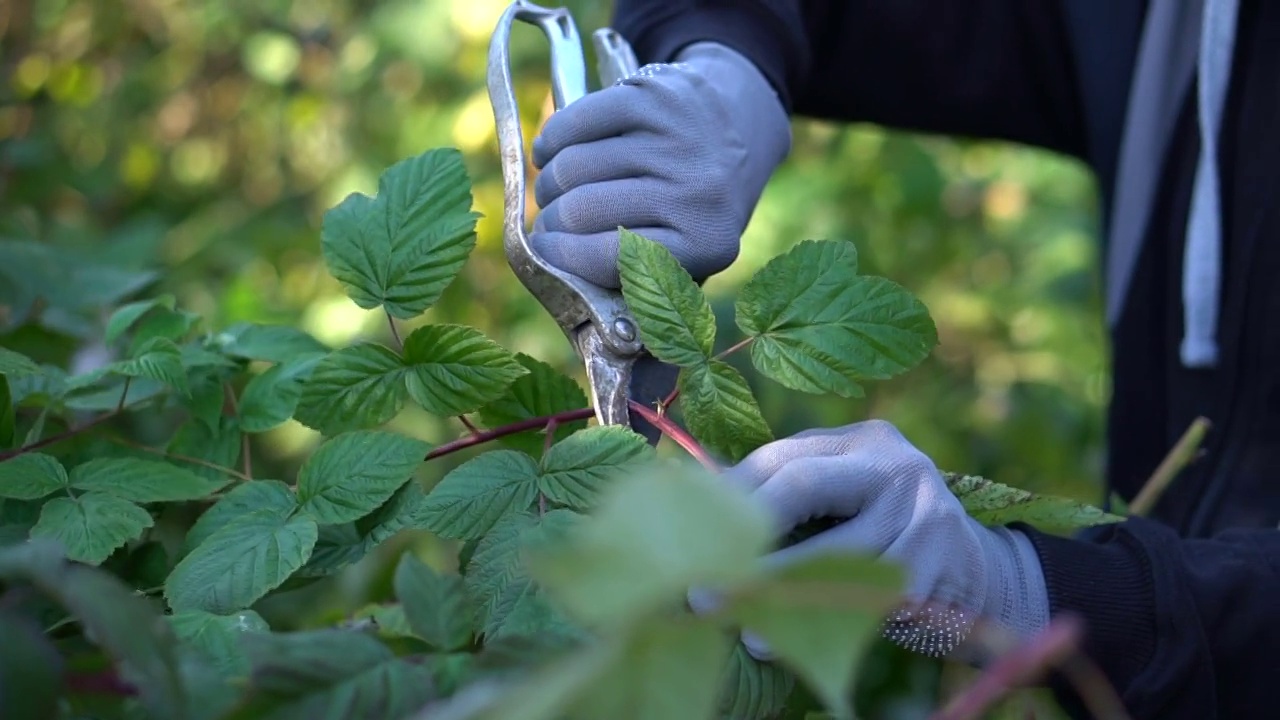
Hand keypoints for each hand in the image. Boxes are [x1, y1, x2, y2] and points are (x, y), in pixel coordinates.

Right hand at [530, 42, 789, 438]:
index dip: (561, 261)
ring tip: (572, 189)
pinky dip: (552, 142)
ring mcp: (675, 136)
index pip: (596, 262)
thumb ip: (650, 349)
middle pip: (573, 213)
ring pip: (565, 167)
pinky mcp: (651, 92)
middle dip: (554, 223)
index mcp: (703, 247)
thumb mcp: (687, 287)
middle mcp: (698, 189)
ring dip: (552, 182)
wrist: (734, 128)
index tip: (555, 258)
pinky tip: (568, 152)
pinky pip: (567, 123)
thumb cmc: (691, 223)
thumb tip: (629, 439)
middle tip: (565, 224)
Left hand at [691, 420, 1050, 661]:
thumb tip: (688, 496)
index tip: (684, 534)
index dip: (728, 496)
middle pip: (803, 484)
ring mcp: (920, 515)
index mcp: (862, 442)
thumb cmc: (886, 534)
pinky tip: (775, 641)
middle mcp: (894, 466)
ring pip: (829, 551)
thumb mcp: (844, 499)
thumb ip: (784, 495)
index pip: (781, 457)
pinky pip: (859, 598)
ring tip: (730, 620)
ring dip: (774, 590)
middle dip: (743, 530)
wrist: (979, 576)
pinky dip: (813, 621)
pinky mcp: (933, 570)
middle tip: (697, 578)